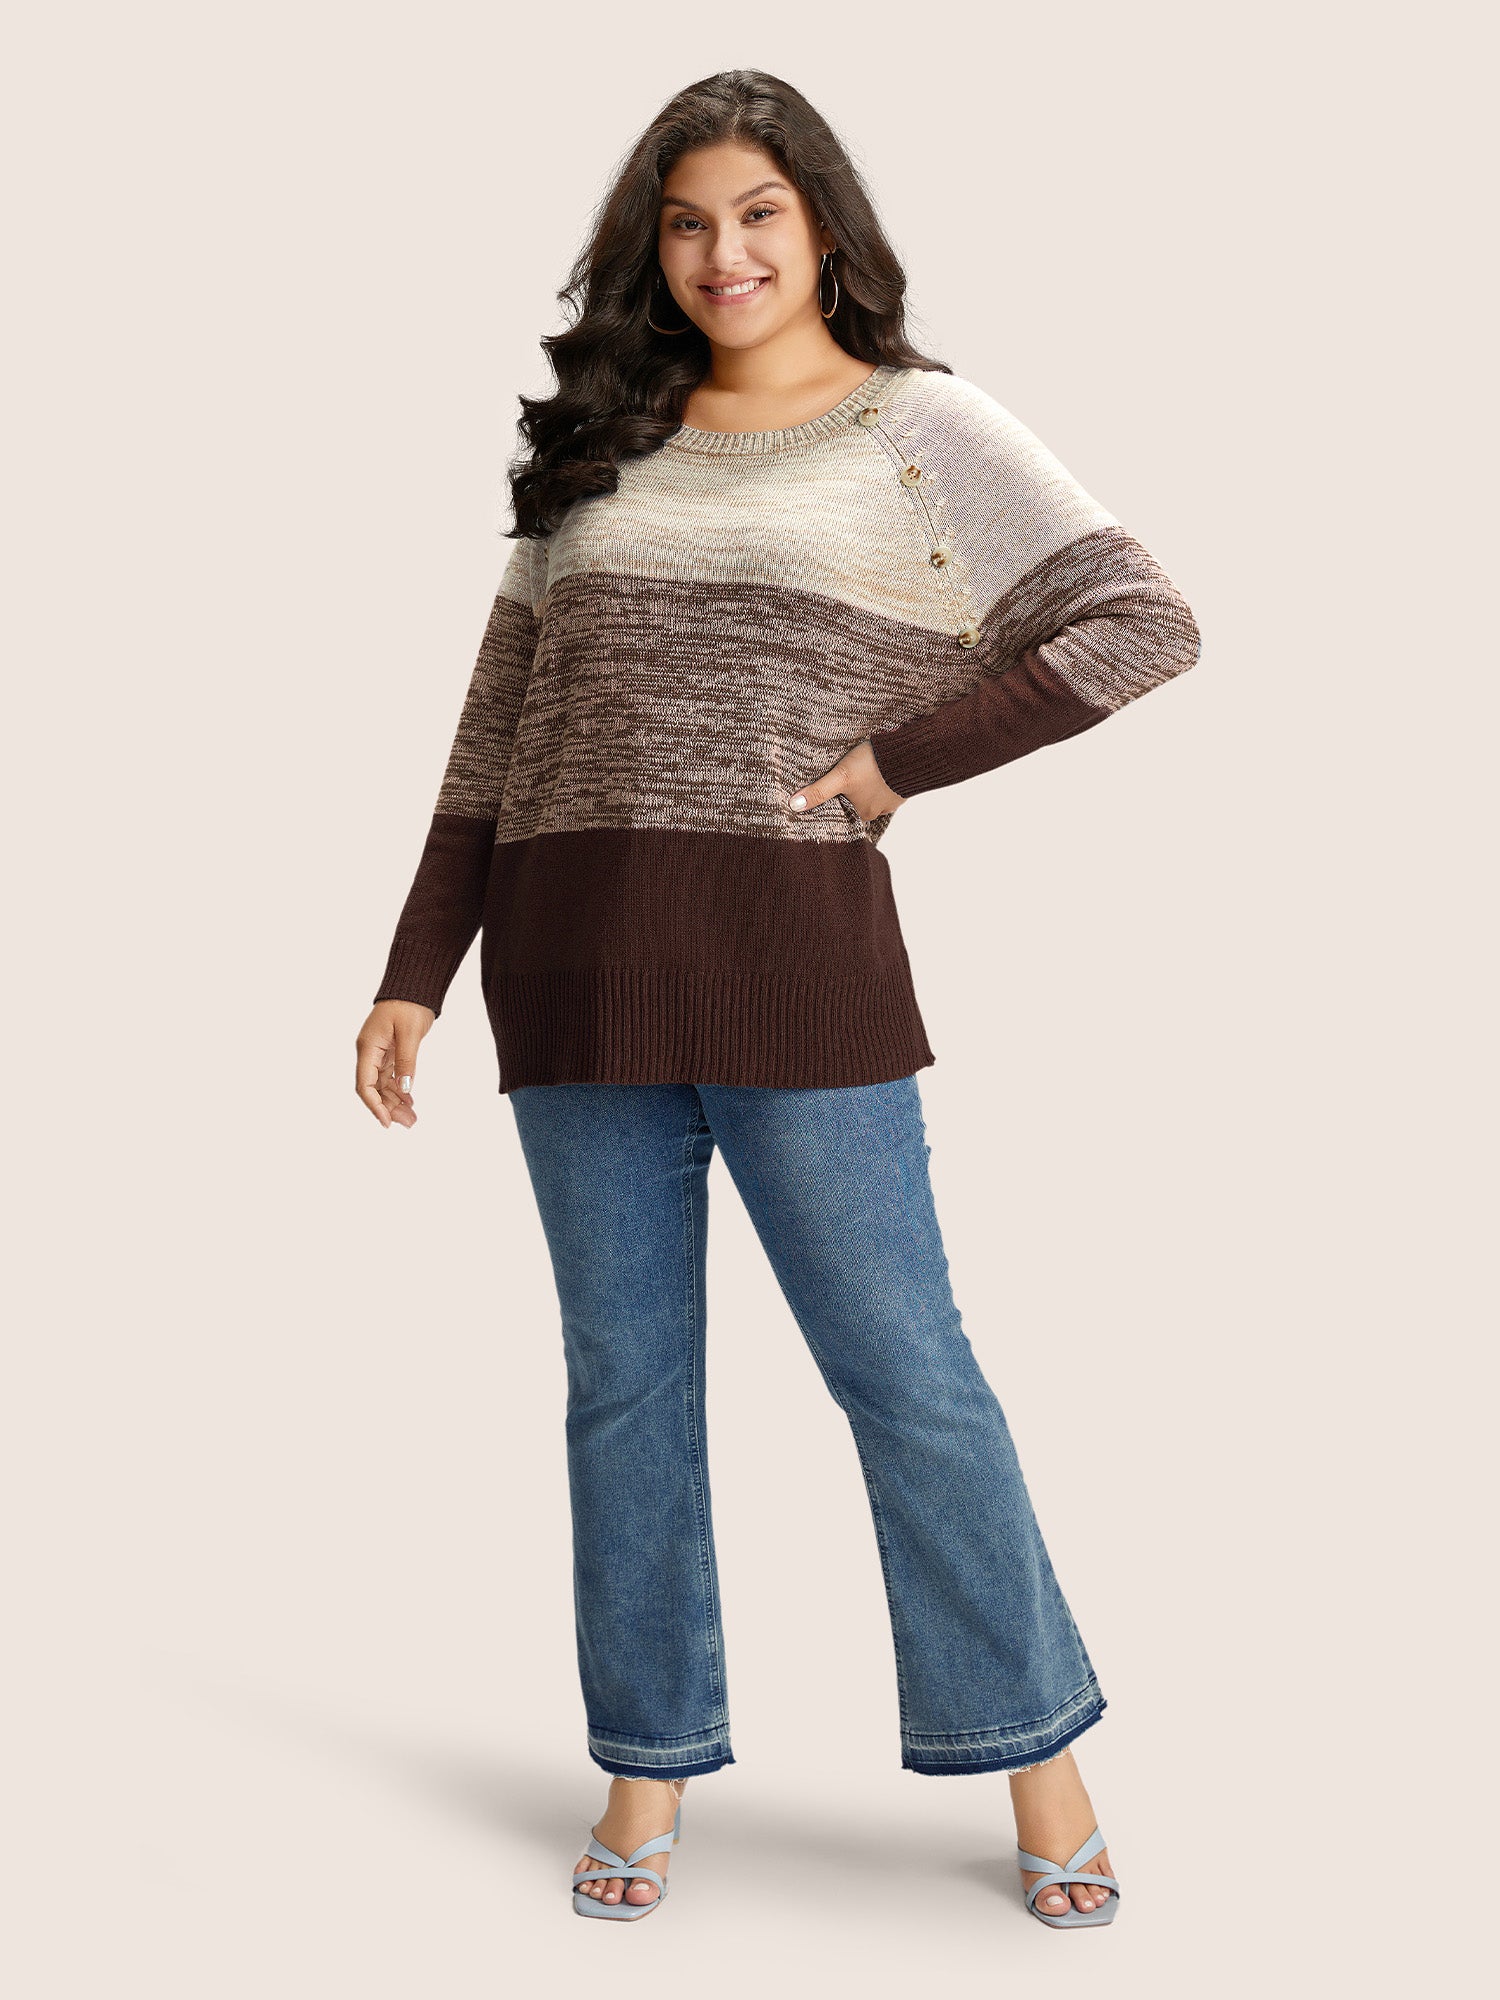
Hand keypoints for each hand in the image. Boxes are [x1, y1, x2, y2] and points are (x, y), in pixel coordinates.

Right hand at [356, 1000, 434, 1127]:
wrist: (413, 987)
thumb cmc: (409, 1005)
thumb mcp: (409, 1034)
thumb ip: (406, 1062)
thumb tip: (406, 1089)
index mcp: (368, 1047)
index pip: (364, 1084)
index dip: (374, 1106)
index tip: (386, 1122)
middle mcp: (369, 1052)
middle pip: (374, 1088)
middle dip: (389, 1108)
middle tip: (409, 1123)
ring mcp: (378, 1053)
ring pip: (383, 1085)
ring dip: (395, 1102)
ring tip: (412, 1118)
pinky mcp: (389, 1052)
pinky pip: (390, 1076)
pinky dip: (400, 1090)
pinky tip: (410, 1101)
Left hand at [789, 739, 905, 822]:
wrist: (909, 751)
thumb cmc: (874, 765)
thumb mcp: (841, 776)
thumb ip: (818, 791)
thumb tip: (793, 806)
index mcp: (863, 814)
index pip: (842, 810)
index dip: (835, 799)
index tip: (830, 788)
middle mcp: (879, 811)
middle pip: (856, 802)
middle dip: (850, 792)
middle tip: (844, 775)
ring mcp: (892, 799)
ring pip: (871, 792)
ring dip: (865, 783)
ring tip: (859, 769)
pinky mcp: (902, 785)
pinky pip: (885, 784)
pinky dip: (879, 777)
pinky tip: (874, 767)